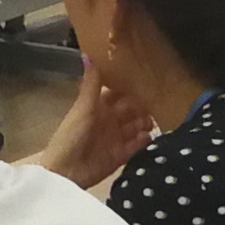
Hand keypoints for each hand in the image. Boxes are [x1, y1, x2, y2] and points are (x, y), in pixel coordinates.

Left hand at [37, 61, 156, 186]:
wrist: (67, 171)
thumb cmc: (72, 135)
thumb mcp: (83, 107)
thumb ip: (91, 84)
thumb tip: (87, 53)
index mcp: (97, 106)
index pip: (117, 93)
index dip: (129, 87)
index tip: (146, 77)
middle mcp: (108, 120)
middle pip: (130, 110)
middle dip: (142, 106)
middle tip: (157, 101)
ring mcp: (115, 138)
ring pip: (136, 126)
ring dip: (145, 122)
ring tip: (153, 121)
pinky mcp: (121, 155)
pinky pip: (137, 146)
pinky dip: (144, 141)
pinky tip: (149, 137)